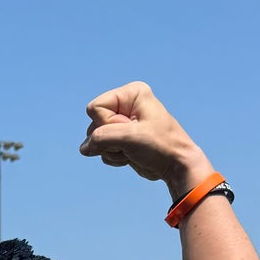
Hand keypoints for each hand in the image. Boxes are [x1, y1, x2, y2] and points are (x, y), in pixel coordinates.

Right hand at [79, 82, 212, 194]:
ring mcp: (122, 122)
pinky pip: (101, 148)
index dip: (108, 124)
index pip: (96, 108)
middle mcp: (125, 104)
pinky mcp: (120, 138)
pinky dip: (114, 157)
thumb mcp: (129, 138)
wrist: (175, 166)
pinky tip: (131, 156)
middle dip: (109, 139)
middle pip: (94, 124)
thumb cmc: (160, 146)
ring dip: (111, 150)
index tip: (131, 129)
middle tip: (133, 142)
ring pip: (95, 139)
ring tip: (133, 150)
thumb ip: (100, 138)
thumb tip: (84, 148)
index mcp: (131, 93)